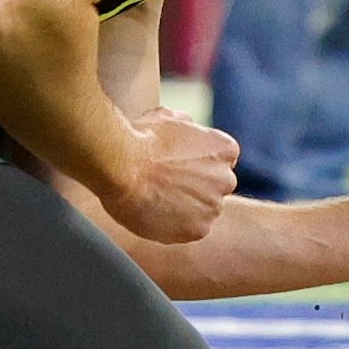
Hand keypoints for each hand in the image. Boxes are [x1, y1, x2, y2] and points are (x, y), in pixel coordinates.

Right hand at [107, 108, 243, 244]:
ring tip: (157, 202)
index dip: (197, 166)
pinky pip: (189, 231)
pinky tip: (155, 216)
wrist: (122, 168)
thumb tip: (186, 127)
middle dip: (195, 188)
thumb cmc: (141, 139)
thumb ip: (187, 126)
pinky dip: (174, 227)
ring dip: (185, 209)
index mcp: (225, 150)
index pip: (220, 162)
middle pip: (214, 188)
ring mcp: (213, 207)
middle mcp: (226, 179)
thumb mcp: (170, 117)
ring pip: (202, 211)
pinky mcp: (197, 230)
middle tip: (166, 187)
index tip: (178, 169)